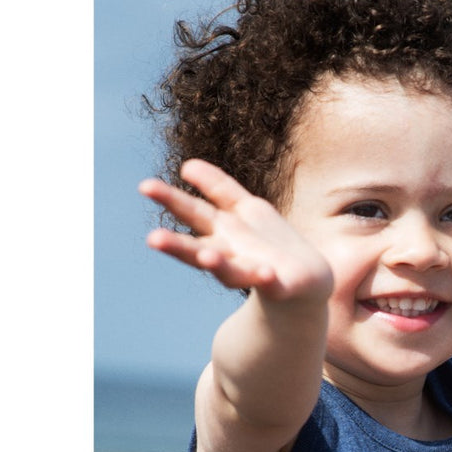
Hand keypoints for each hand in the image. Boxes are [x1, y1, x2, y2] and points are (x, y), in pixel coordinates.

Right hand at [139, 159, 332, 301]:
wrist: (306, 283)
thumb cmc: (268, 245)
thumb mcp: (245, 209)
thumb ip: (218, 188)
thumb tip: (187, 165)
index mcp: (223, 229)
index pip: (195, 212)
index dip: (172, 199)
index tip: (145, 187)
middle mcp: (230, 252)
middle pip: (198, 246)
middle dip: (175, 244)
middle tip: (152, 238)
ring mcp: (252, 269)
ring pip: (228, 269)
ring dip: (216, 264)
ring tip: (207, 257)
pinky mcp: (278, 285)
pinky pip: (271, 283)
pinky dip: (265, 278)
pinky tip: (265, 273)